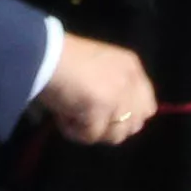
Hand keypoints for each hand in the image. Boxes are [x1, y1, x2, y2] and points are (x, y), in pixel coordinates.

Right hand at [30, 30, 156, 145]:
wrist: (44, 55)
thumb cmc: (63, 58)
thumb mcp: (99, 68)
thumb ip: (113, 86)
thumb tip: (113, 117)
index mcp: (132, 67)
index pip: (147, 105)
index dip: (127, 117)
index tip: (106, 118)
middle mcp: (131, 82)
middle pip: (135, 124)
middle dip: (112, 127)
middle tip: (89, 121)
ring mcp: (118, 97)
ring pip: (116, 135)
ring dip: (93, 131)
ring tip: (72, 117)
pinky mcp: (102, 110)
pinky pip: (91, 136)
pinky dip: (74, 132)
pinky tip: (61, 117)